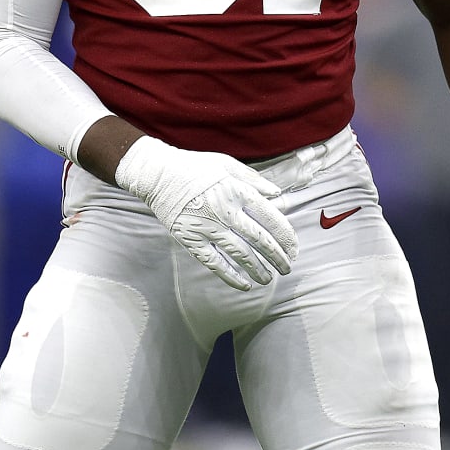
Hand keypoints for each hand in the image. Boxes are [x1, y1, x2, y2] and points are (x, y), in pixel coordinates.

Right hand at [114, 137, 299, 289]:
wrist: (156, 173)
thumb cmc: (194, 167)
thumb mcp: (227, 164)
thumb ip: (254, 180)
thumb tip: (278, 195)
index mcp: (237, 191)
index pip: (271, 218)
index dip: (286, 236)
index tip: (293, 248)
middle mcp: (225, 211)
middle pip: (260, 240)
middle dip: (277, 257)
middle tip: (287, 268)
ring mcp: (207, 227)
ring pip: (240, 254)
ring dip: (258, 269)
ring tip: (268, 279)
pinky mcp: (191, 239)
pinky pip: (214, 263)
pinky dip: (230, 276)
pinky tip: (244, 285)